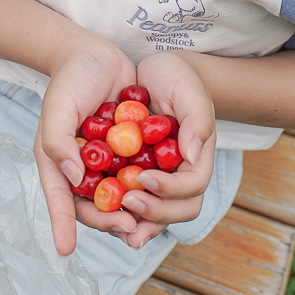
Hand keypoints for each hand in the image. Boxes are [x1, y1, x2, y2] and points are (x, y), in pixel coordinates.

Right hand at [34, 33, 138, 255]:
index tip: (66, 249)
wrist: (97, 56)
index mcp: (59, 165)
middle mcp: (84, 171)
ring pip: (121, 201)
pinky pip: (141, 181)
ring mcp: (109, 166)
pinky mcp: (132, 156)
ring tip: (145, 223)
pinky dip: (150, 192)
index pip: (60, 200)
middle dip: (110, 221)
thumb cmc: (70, 80)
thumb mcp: (59, 107)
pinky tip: (163, 198)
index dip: (63, 225)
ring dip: (134, 213)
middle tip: (128, 226)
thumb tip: (73, 174)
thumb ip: (58, 140)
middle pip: (95, 209)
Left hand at [121, 51, 216, 247]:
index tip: (144, 178)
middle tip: (127, 202)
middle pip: (175, 211)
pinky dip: (114, 210)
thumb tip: (193, 156)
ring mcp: (156, 178)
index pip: (192, 188)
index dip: (170, 190)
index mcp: (196, 160)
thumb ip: (198, 122)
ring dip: (133, 223)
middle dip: (153, 214)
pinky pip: (125, 200)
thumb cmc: (176, 77)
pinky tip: (96, 208)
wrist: (151, 71)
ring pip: (150, 215)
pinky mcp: (131, 175)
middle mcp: (178, 175)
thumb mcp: (189, 91)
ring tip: (112, 223)